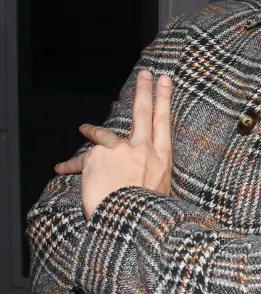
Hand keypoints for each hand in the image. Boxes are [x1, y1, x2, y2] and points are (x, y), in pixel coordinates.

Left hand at [60, 70, 172, 219]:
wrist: (129, 220)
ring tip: (84, 128)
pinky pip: (80, 159)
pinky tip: (61, 167)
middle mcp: (142, 149)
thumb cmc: (146, 211)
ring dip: (92, 129)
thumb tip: (145, 175)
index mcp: (161, 158)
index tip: (165, 81)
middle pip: (143, 113)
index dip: (164, 98)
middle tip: (146, 74)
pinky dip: (69, 164)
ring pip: (104, 133)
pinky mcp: (97, 158)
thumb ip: (152, 176)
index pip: (164, 121)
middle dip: (144, 90)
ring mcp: (119, 151)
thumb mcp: (160, 191)